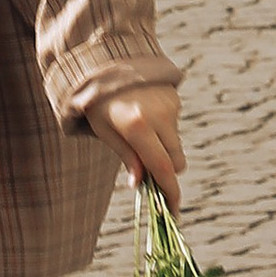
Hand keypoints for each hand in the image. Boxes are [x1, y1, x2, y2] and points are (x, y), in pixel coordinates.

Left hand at [84, 82, 184, 206]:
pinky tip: (145, 118)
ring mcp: (169, 106)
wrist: (109, 63)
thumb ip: (127, 157)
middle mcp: (158, 116)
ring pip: (175, 145)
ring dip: (163, 150)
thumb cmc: (99, 103)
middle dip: (166, 172)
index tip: (173, 212)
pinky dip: (163, 131)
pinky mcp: (174, 99)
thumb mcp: (106, 131)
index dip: (170, 193)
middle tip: (148, 175)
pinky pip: (174, 127)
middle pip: (176, 162)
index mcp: (137, 126)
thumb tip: (140, 185)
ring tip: (138, 134)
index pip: (162, 168)